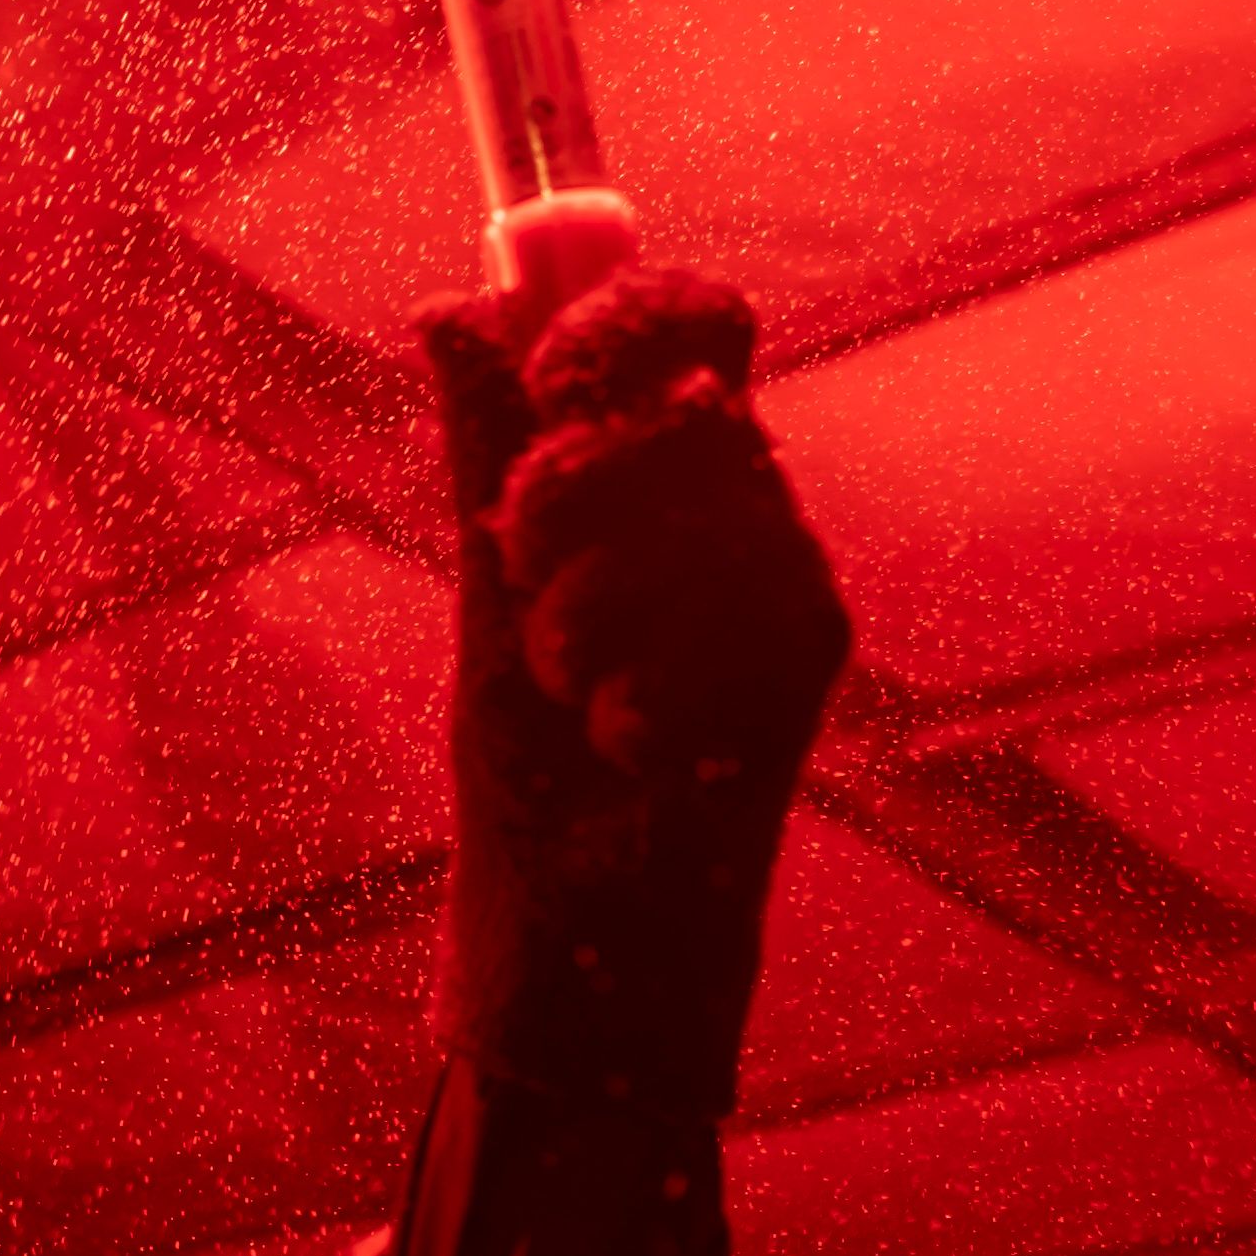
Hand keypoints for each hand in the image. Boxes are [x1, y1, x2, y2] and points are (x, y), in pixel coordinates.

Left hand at [413, 264, 850, 1119]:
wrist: (581, 945)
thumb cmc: (536, 786)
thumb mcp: (485, 604)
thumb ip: (482, 458)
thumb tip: (447, 310)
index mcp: (667, 478)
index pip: (691, 318)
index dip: (625, 311)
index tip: (552, 369)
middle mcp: (745, 512)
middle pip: (676, 405)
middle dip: (559, 494)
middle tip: (524, 584)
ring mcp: (786, 580)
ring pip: (680, 513)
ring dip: (578, 615)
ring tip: (572, 694)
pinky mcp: (808, 654)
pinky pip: (702, 617)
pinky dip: (626, 695)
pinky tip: (630, 752)